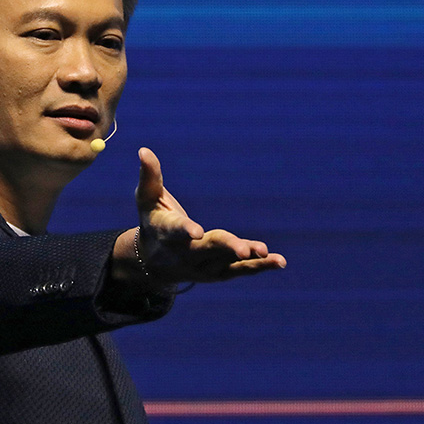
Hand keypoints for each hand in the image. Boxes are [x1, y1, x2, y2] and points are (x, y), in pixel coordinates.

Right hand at [112, 147, 285, 284]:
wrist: (153, 262)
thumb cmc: (152, 220)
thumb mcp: (147, 198)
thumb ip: (149, 176)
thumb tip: (144, 150)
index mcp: (166, 232)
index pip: (175, 231)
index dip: (185, 230)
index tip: (196, 231)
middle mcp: (185, 254)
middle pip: (207, 249)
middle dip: (225, 247)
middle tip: (242, 249)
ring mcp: (203, 266)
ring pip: (226, 262)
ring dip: (246, 258)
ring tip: (265, 252)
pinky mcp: (219, 273)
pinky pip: (240, 271)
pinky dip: (260, 266)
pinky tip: (280, 261)